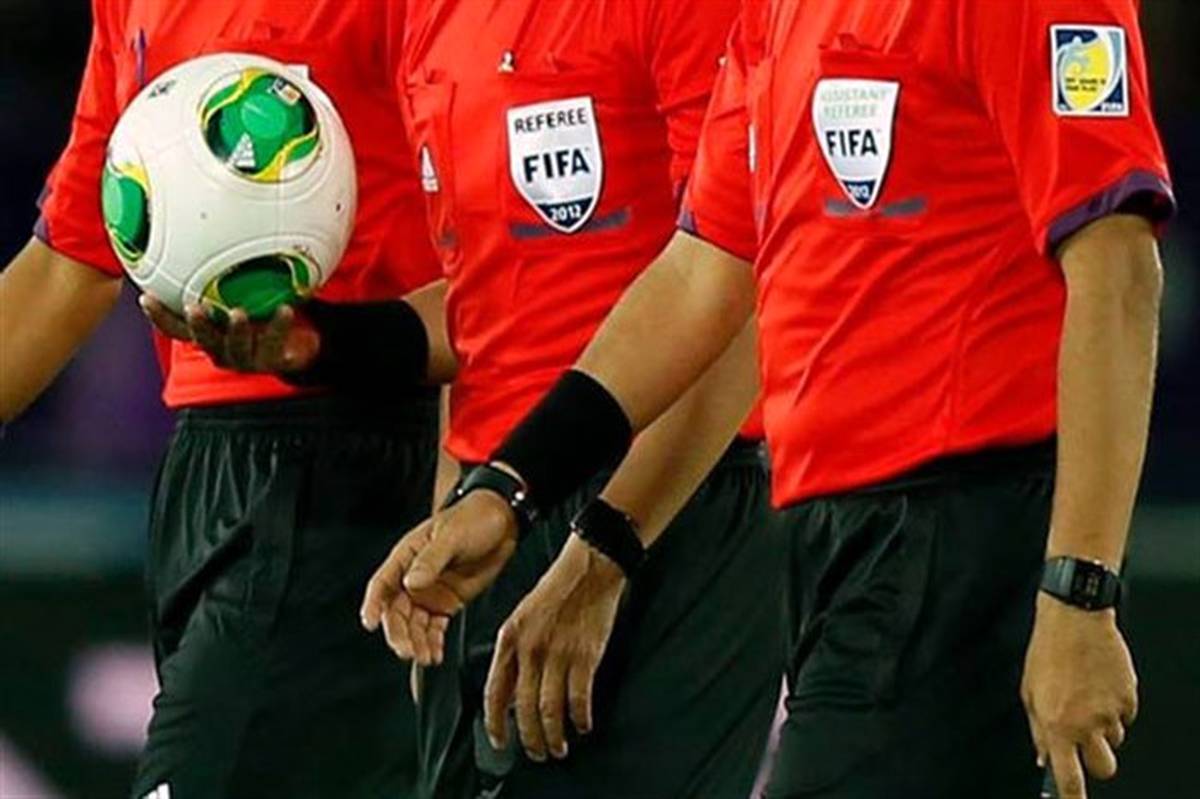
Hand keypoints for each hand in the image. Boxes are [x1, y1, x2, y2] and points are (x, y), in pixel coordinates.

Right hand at [139, 294, 318, 373]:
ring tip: (238, 313)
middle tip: (192, 308)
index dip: (160, 316)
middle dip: (197, 325)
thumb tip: (206, 232)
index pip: (176, 328)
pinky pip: (275, 343)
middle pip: (203, 340)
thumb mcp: (238, 298)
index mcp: (207, 335)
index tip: (145, 297)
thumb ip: (221, 277)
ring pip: (237, 346)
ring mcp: (246, 357)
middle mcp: (221, 349)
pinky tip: (285, 309)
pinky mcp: (273, 360)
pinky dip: (279, 326)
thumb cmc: (258, 317)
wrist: (293, 349)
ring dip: (236, 330)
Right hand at [360, 490, 519, 664]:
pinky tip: (436, 656)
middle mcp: (412, 579)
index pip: (382, 584)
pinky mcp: (447, 604)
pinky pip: (434, 628)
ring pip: (414, 624)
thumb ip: (431, 560)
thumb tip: (412, 584)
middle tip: (408, 651)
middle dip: (399, 633)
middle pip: (396, 611)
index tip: (370, 623)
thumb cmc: (472, 520)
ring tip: (426, 658)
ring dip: (416, 642)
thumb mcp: (452, 536)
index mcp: (406, 557)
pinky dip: (433, 642)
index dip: (373, 604)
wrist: (503, 523)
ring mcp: (429, 593)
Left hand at [484, 535, 624, 761]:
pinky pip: (580, 698)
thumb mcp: (523, 616)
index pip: (495, 691)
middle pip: (523, 708)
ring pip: (549, 709)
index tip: (500, 740)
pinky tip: (583, 725)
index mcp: (510, 638)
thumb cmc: (558, 589)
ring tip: (559, 748)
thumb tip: (514, 693)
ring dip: (554, 735)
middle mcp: (530, 649)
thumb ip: (515, 652)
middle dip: (529, 738)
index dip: (495, 722)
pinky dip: (581, 717)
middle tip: (537, 753)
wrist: (589, 567)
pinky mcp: (585, 655)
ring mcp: (558, 653)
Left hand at [1022, 593, 1137, 798]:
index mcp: (1057, 725)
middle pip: (1104, 768)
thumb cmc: (1047, 653)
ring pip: (1115, 740)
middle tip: (1085, 742)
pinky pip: (1126, 716)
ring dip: (1104, 728)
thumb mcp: (1029, 693)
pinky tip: (1100, 684)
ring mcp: (1111, 712)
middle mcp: (1087, 724)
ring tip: (1087, 696)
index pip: (1068, 777)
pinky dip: (1115, 707)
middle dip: (1097, 762)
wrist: (1075, 620)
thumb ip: (1037, 730)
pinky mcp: (1129, 698)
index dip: (1071, 797)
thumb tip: (1044, 759)